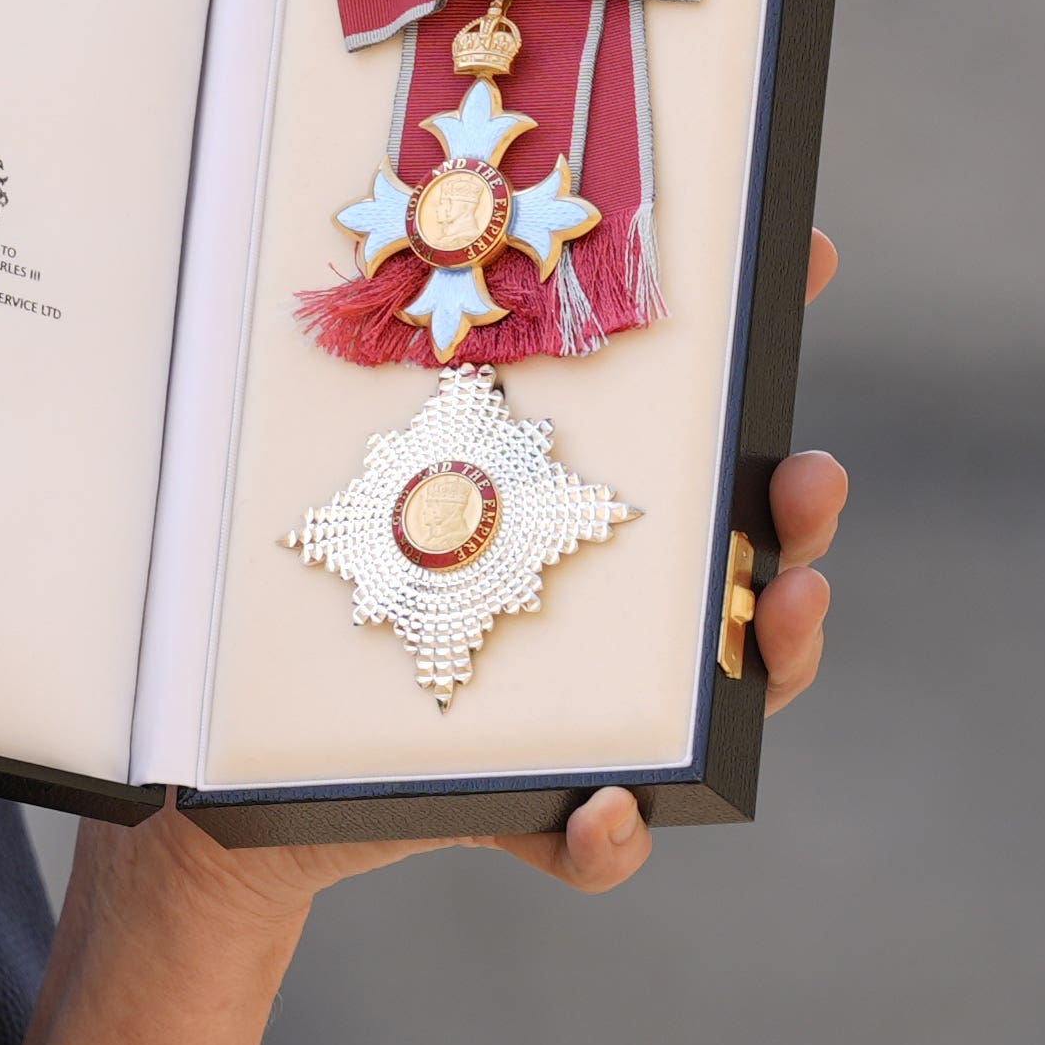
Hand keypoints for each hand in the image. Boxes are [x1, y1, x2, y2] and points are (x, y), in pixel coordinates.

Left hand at [109, 228, 854, 928]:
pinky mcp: (526, 812)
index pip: (697, 441)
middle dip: (800, 518)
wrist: (233, 777)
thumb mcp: (331, 475)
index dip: (745, 337)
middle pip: (751, 566)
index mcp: (579, 519)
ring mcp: (589, 718)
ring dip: (773, 661)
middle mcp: (615, 618)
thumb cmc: (300, 588)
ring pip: (722, 705)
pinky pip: (589, 839)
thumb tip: (412, 205)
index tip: (803, 258)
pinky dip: (608, 835)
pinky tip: (607, 808)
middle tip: (811, 476)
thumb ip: (379, 375)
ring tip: (778, 615)